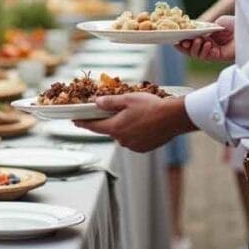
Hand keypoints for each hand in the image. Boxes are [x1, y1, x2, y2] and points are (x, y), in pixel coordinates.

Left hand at [75, 93, 193, 152]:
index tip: (75, 121)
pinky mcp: (143, 148)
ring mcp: (133, 146)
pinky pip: (133, 140)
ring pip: (122, 135)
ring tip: (135, 115)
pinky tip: (142, 124)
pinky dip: (134, 133)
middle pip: (109, 130)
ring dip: (123, 127)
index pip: (94, 127)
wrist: (173, 118)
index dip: (83, 123)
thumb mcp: (127, 99)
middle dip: (110, 121)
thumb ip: (109, 102)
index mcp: (116, 128)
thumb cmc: (150, 106)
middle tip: (117, 111)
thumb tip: (96, 102)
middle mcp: (122, 140)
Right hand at [176, 15, 234, 61]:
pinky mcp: (218, 57)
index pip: (190, 39)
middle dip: (185, 46)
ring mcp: (212, 51)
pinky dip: (204, 51)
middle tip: (182, 42)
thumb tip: (192, 31)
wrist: (247, 30)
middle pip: (190, 49)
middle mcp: (207, 44)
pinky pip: (205, 57)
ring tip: (198, 41)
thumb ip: (204, 26)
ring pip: (196, 55)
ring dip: (194, 48)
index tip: (175, 38)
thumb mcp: (217, 22)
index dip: (181, 40)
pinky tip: (208, 44)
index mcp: (206, 35)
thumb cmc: (234, 24)